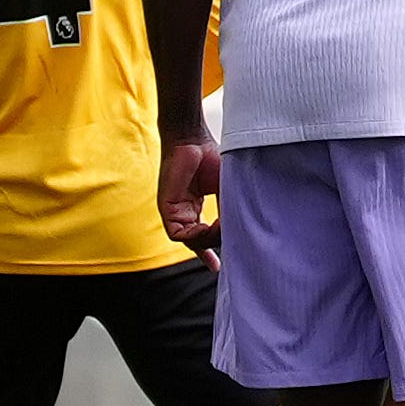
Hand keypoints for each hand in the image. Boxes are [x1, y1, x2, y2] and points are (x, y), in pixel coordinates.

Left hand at [158, 131, 223, 268]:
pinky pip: (179, 235)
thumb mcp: (226, 187)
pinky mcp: (166, 209)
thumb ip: (229, 209)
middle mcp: (183, 211)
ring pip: (189, 240)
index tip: (219, 268)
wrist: (193, 138)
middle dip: (212, 250)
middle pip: (197, 241)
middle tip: (230, 253)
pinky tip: (209, 227)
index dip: (209, 252)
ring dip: (208, 240)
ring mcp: (174, 211)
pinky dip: (196, 236)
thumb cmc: (210, 156)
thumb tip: (238, 231)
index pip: (201, 235)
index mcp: (194, 205)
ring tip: (223, 229)